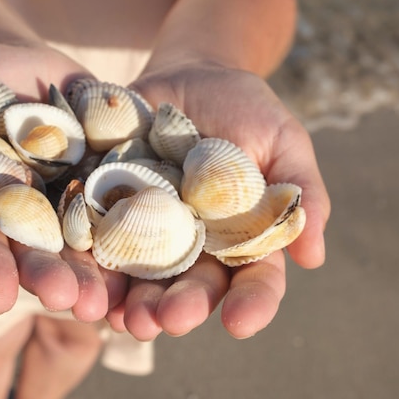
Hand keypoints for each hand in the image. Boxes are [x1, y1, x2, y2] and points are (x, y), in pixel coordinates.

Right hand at [0, 42, 119, 319]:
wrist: (32, 69)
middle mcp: (26, 216)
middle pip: (35, 251)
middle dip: (49, 278)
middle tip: (69, 301)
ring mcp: (69, 205)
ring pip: (81, 245)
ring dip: (95, 275)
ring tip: (108, 300)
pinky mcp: (106, 188)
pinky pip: (122, 213)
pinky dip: (134, 238)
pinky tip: (150, 262)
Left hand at [105, 61, 330, 339]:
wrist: (188, 75)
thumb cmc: (244, 109)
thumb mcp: (281, 140)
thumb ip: (300, 192)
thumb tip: (312, 257)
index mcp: (239, 236)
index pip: (252, 278)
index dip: (251, 303)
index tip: (241, 323)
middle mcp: (194, 243)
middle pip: (191, 284)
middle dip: (182, 305)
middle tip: (169, 320)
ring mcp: (149, 227)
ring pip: (143, 275)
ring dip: (133, 300)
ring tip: (125, 319)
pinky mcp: (110, 205)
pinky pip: (99, 238)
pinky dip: (92, 263)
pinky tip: (86, 283)